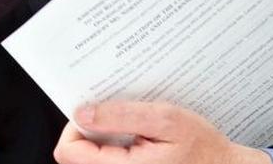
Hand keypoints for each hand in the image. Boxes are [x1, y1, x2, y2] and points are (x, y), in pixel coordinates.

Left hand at [54, 101, 270, 163]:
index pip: (68, 152)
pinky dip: (115, 148)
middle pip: (76, 157)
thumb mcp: (165, 120)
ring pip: (91, 160)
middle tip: (117, 117)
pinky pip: (107, 163)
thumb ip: (121, 116)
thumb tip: (82, 113)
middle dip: (91, 131)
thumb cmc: (203, 148)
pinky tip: (137, 139)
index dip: (74, 127)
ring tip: (132, 128)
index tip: (95, 113)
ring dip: (104, 139)